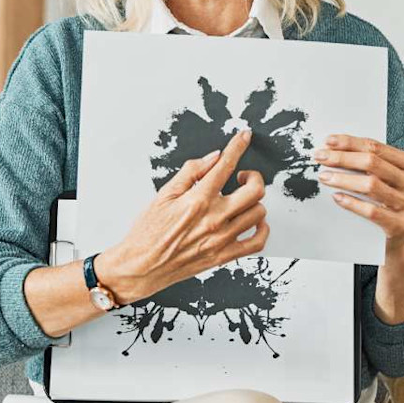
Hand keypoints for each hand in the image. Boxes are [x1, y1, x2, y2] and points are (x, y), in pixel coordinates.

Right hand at [94, 129, 268, 303]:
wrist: (141, 265)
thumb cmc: (148, 231)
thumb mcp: (163, 194)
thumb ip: (190, 172)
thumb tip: (213, 157)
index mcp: (198, 199)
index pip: (226, 165)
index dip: (238, 146)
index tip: (244, 136)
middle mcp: (214, 218)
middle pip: (255, 190)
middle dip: (252, 176)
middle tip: (241, 177)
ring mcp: (222, 239)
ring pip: (259, 213)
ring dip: (254, 201)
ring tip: (240, 200)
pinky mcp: (224, 256)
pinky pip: (257, 242)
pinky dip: (262, 229)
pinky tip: (253, 222)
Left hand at [315, 134, 403, 248]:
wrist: (400, 236)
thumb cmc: (386, 201)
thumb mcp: (382, 179)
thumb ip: (366, 163)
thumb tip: (332, 148)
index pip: (377, 147)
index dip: (350, 143)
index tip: (328, 142)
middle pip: (373, 163)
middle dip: (342, 158)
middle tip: (320, 157)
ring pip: (371, 185)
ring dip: (343, 179)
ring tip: (324, 177)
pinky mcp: (400, 224)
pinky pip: (372, 211)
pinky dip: (352, 203)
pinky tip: (336, 197)